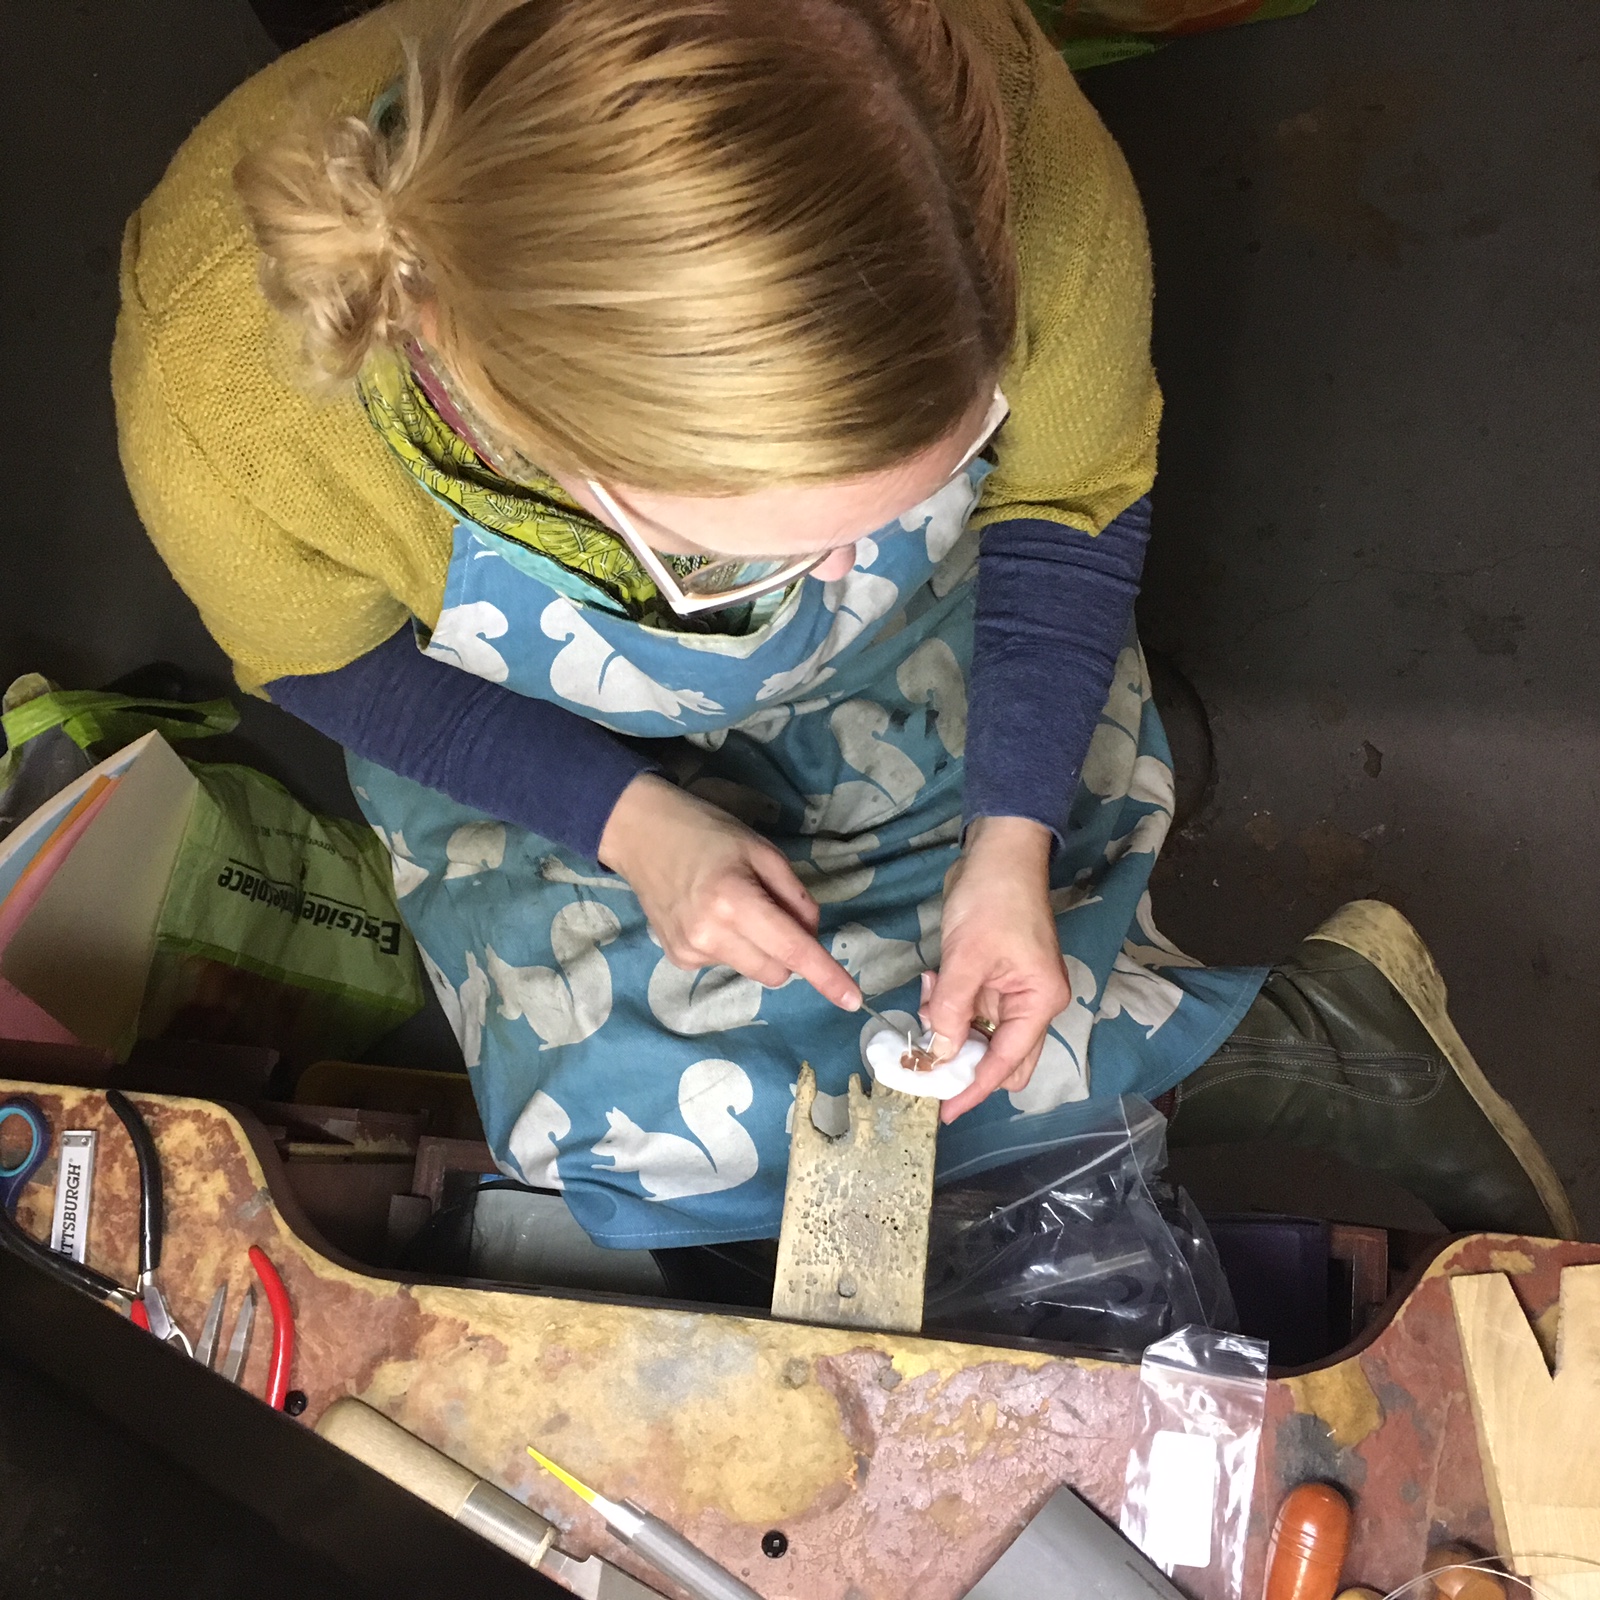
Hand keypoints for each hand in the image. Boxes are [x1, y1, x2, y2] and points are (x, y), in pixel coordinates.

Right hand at [598, 774, 861, 1007]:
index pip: (792, 949)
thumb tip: (811, 935)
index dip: (826, 975)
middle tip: (772, 909)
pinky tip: (710, 915)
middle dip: (788, 951)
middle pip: (777, 971)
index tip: (852, 1000)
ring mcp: (690, 951)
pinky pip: (726, 964)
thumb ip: (795, 896)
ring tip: (733, 906)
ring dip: (759, 948)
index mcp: (736, 901)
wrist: (641, 833)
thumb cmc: (708, 833)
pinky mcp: (678, 958)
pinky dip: (732, 947)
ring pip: (753, 971)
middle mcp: (711, 934)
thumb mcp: (762, 850)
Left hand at [924, 816, 1070, 1122]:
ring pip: (978, 1032)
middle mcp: (1033, 1003)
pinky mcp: (994, 977)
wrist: (999, 852)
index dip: (974, 1089)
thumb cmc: (993, 899)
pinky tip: (933, 979)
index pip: (1006, 1064)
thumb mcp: (966, 957)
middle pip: (999, 1057)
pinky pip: (968, 1007)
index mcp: (1039, 1002)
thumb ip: (952, 1010)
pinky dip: (947, 1003)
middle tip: (923, 1053)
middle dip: (960, 1058)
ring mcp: (1013, 991)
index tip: (944, 1111)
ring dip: (949, 1025)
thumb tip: (941, 1055)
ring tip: (929, 993)